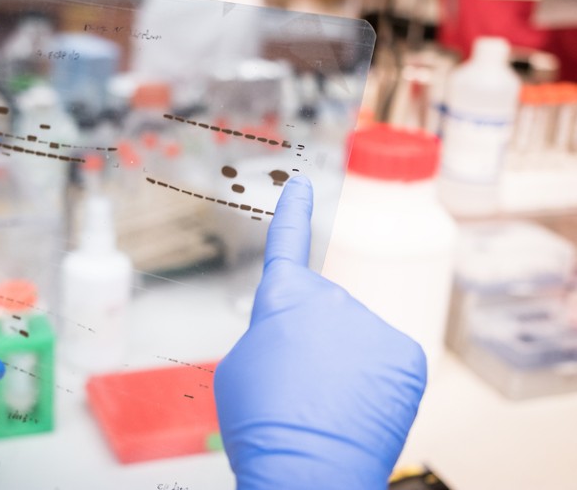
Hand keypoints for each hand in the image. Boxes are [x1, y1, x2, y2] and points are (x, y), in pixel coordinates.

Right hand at [214, 176, 426, 489]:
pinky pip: (384, 359)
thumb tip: (296, 337)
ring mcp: (373, 324)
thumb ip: (269, 335)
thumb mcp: (240, 368)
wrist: (305, 472)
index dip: (292, 213)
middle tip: (299, 389)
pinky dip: (373, 382)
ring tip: (324, 405)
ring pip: (355, 338)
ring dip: (342, 364)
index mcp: (283, 297)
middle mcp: (332, 298)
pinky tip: (356, 408)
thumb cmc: (263, 424)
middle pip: (322, 314)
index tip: (301, 184)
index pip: (287, 243)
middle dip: (312, 342)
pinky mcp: (407, 354)